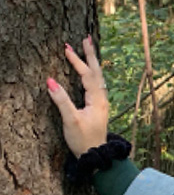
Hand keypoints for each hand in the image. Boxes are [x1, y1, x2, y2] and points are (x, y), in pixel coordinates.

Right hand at [47, 36, 108, 156]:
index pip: (87, 75)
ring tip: (88, 49)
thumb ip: (61, 100)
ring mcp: (101, 103)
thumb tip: (50, 81)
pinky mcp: (98, 107)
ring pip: (98, 78)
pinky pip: (96, 84)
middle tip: (86, 39)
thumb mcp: (71, 121)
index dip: (77, 61)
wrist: (97, 155)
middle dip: (90, 55)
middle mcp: (102, 99)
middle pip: (97, 72)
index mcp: (97, 100)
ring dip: (92, 63)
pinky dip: (92, 73)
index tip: (67, 48)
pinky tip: (89, 71)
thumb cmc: (84, 140)